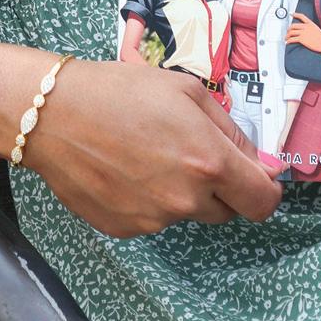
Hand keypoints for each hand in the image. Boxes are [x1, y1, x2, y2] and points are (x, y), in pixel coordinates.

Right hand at [20, 56, 283, 238]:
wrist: (53, 115)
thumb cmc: (119, 92)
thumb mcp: (187, 91)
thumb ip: (231, 130)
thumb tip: (261, 161)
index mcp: (208, 161)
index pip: (263, 201)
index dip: (267, 190)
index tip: (261, 177)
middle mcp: (185, 198)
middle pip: (228, 209)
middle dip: (221, 185)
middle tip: (191, 150)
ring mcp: (154, 219)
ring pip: (188, 212)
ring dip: (182, 191)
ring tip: (148, 152)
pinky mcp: (126, 229)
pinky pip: (154, 219)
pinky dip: (150, 199)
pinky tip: (126, 168)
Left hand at [286, 13, 320, 51]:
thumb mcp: (317, 29)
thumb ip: (311, 28)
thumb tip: (306, 31)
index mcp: (310, 23)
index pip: (301, 16)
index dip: (295, 14)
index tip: (291, 13)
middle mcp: (305, 27)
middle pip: (293, 25)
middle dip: (289, 29)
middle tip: (287, 32)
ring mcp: (303, 33)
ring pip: (291, 32)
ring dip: (287, 36)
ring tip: (286, 38)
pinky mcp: (302, 39)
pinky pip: (292, 39)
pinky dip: (288, 41)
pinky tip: (287, 43)